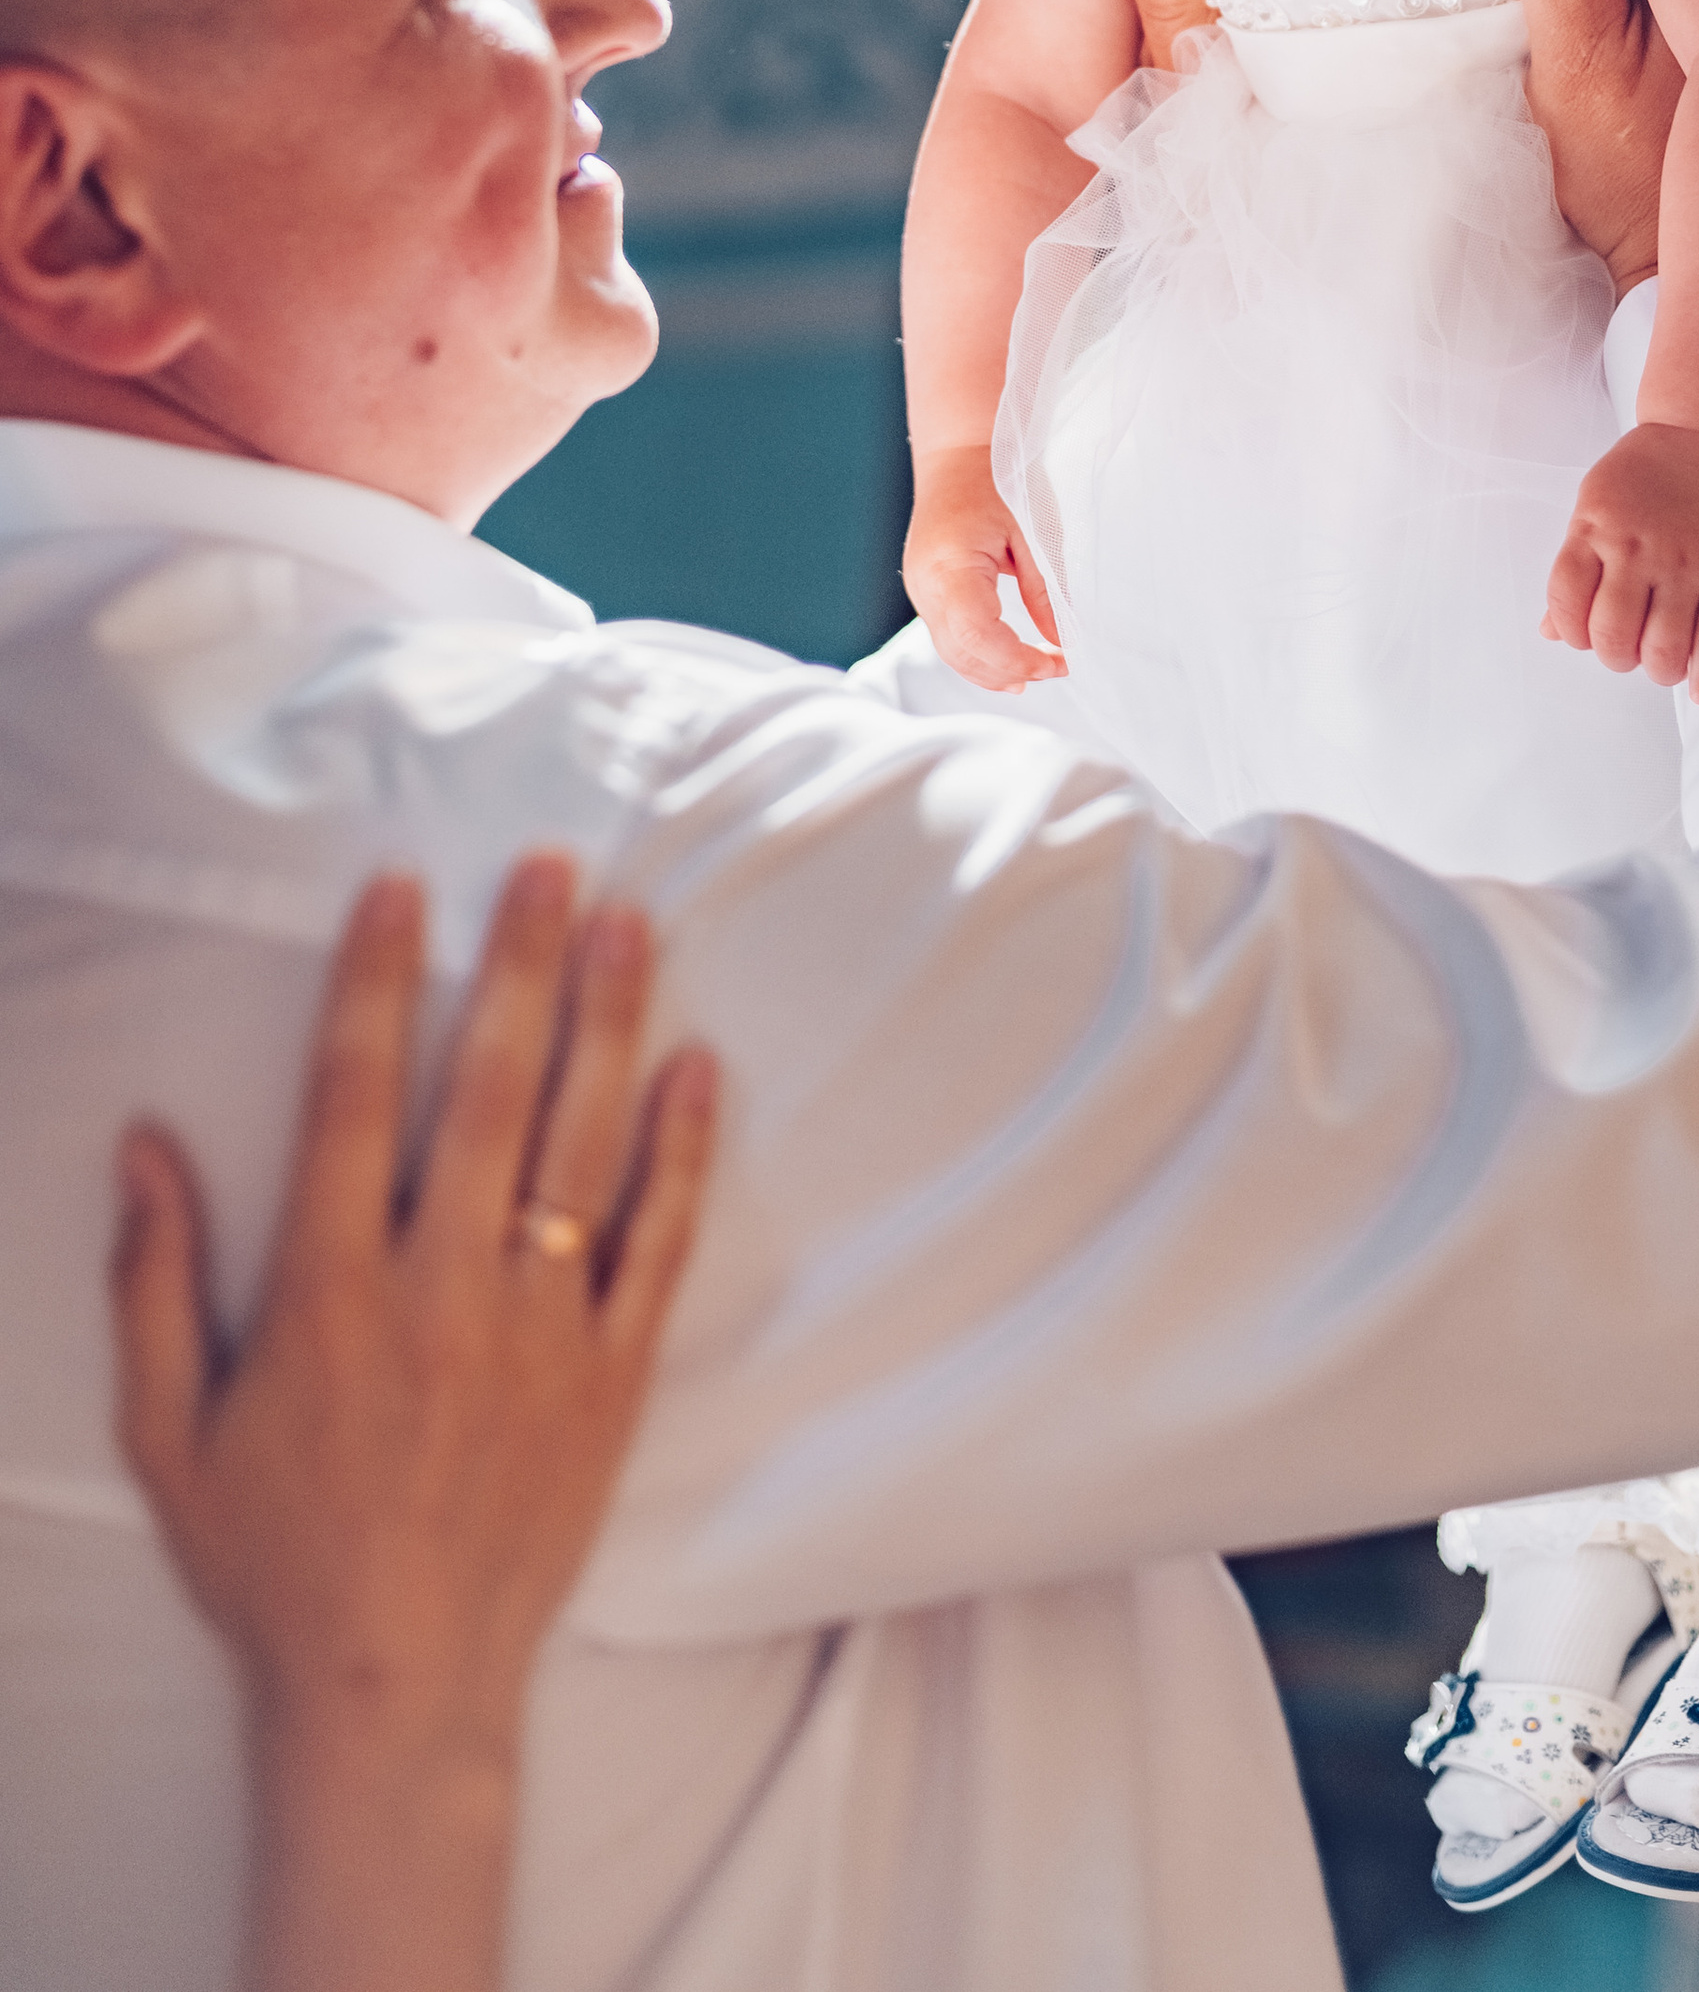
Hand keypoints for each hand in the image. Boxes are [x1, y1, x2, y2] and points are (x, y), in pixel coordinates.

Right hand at [111, 855, 718, 1991]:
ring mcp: (537, 1328)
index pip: (352, 1096)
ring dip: (606, 1023)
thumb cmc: (271, 1560)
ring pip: (579, 1143)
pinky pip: (657, 1242)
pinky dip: (682, 1151)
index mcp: (329, 1291)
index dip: (375, 981)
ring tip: (627, 922)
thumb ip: (156, 1279)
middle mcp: (441, 1288)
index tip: (401, 889)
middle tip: (547, 864)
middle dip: (516, 965)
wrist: (394, 1688)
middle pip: (485, 1090)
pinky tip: (699, 1067)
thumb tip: (143, 1143)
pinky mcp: (611, 1376)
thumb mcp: (172, 1429)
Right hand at [904, 441, 1065, 688]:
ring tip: (1039, 672)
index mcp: (950, 564)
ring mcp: (920, 591)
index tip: (1059, 662)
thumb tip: (1062, 642)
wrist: (957, 455)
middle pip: (961, 652)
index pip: (977, 635)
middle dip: (1010, 671)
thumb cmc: (998, 481)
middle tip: (1057, 668)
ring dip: (995, 671)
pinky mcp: (926, 594)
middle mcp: (926, 585)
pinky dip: (980, 655)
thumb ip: (1046, 591)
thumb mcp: (1033, 533)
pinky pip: (949, 638)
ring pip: (952, 652)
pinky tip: (1010, 662)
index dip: (1017, 660)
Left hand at [1544, 423, 1698, 701]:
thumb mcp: (1595, 503)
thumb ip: (1574, 565)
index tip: (1585, 635)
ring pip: (1663, 650)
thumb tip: (1551, 630)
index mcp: (1595, 528)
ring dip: (1658, 670)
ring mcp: (1686, 563)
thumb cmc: (1649, 471)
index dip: (1572, 632)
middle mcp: (1637, 549)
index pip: (1565, 602)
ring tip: (1662, 662)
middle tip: (1627, 651)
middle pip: (1612, 636)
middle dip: (1615, 657)